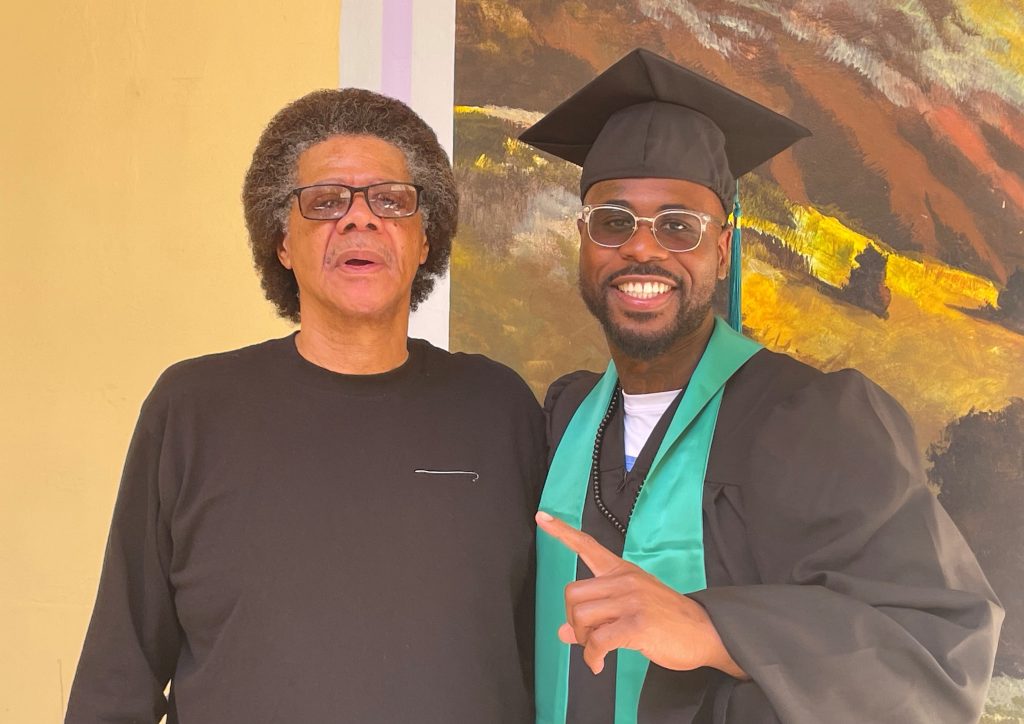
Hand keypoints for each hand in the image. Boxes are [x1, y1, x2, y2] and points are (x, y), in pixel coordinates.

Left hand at [536, 511, 746, 678]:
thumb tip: (563, 631)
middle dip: (573, 621)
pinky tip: (598, 665)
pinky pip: (597, 642)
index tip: (542, 517)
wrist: (706, 632)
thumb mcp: (631, 610)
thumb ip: (598, 615)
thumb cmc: (668, 621)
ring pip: (581, 617)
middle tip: (588, 638)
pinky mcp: (637, 624)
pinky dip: (592, 658)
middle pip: (573, 594)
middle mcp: (624, 580)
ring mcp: (631, 601)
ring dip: (583, 640)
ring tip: (597, 650)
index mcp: (622, 571)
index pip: (587, 546)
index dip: (562, 532)